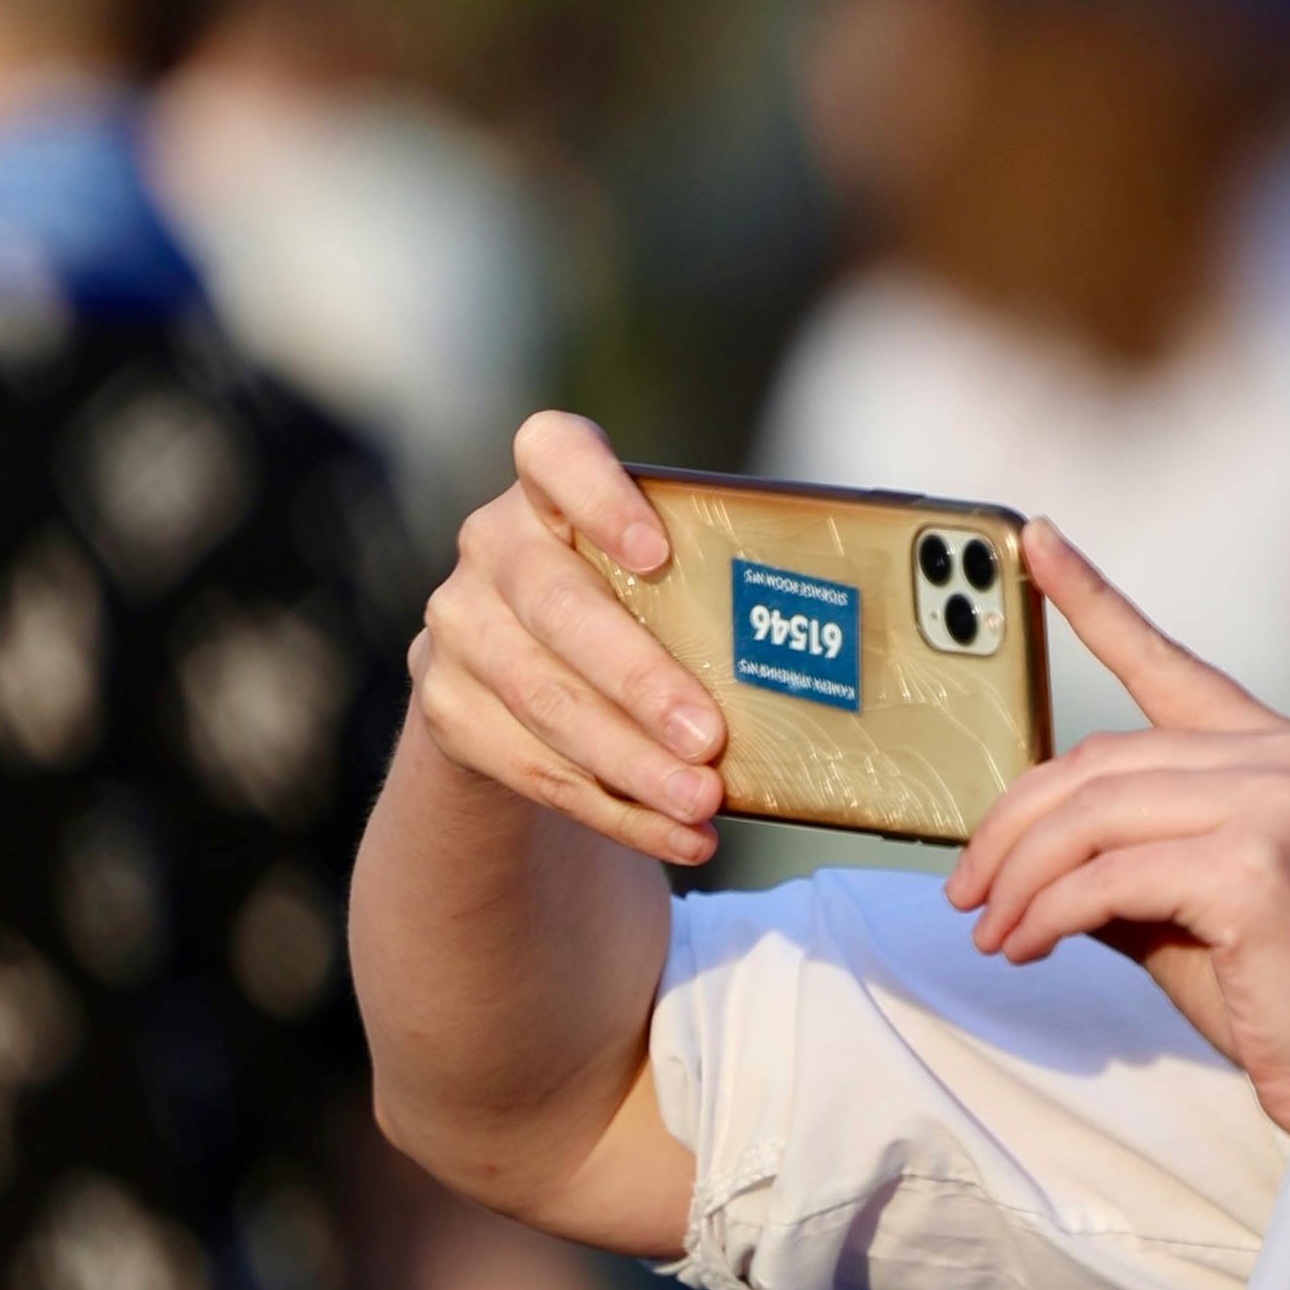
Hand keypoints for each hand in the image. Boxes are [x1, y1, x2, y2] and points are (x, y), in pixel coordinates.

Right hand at [412, 412, 725, 873]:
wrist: (515, 677)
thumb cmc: (628, 608)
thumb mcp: (658, 578)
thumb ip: (711, 585)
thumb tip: (840, 646)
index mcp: (546, 488)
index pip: (551, 454)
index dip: (600, 496)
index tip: (655, 551)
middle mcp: (492, 547)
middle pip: (557, 605)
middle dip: (639, 680)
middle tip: (710, 737)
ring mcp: (460, 629)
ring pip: (544, 701)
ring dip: (632, 764)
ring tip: (702, 802)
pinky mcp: (449, 708)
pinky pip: (534, 769)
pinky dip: (616, 811)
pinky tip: (678, 835)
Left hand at [948, 521, 1289, 1174]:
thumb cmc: (1281, 996)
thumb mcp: (1184, 907)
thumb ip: (1119, 856)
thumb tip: (1014, 852)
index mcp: (1277, 749)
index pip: (1166, 662)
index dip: (1093, 598)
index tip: (1034, 541)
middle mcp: (1283, 756)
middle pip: (1094, 760)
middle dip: (1010, 828)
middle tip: (964, 892)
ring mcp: (1275, 805)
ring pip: (1089, 816)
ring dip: (1018, 880)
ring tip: (992, 932)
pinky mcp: (1253, 868)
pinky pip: (1104, 877)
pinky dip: (1046, 915)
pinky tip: (1028, 949)